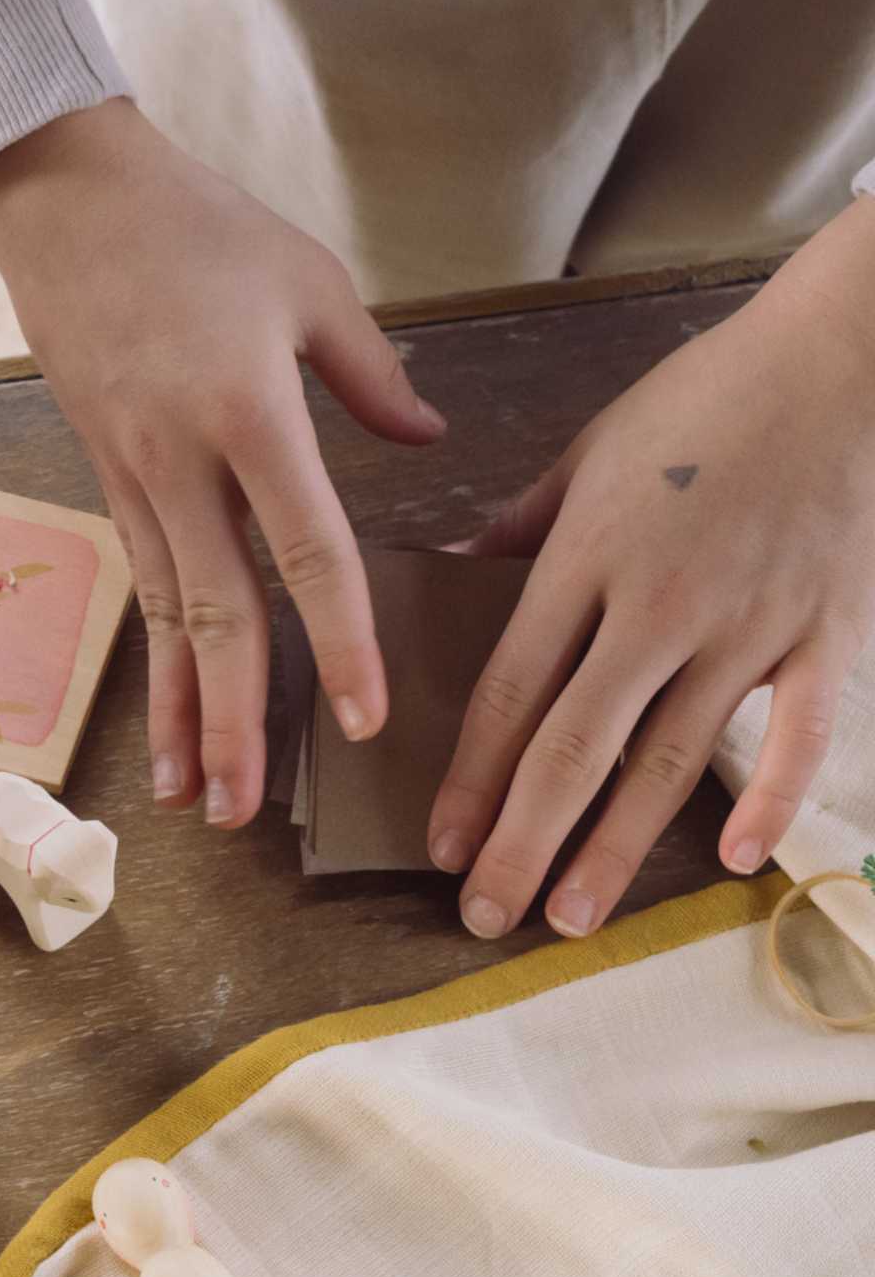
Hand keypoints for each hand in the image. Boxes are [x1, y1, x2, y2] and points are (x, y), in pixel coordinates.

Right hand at [0, 99, 445, 822]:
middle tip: (246, 812)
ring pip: (164, 616)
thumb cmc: (195, 227)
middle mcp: (181, 461)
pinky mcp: (106, 476)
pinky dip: (153, 655)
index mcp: (248, 411)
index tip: (360, 718)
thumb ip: (371, 373)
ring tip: (194, 798)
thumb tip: (429, 435)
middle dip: (231, 720)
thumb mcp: (308, 282)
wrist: (64, 200)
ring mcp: (132, 476)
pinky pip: (140, 583)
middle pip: (214, 613)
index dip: (337, 640)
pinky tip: (164, 709)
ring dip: (180, 712)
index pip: (306, 550)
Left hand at [430, 196, 874, 939]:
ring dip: (615, 848)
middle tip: (484, 916)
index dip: (472, 777)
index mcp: (587, 559)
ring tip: (572, 917)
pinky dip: (772, 799)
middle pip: (575, 748)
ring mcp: (748, 626)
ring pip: (670, 762)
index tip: (441, 843)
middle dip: (523, 842)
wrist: (840, 358)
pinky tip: (732, 859)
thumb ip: (519, 527)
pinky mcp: (827, 634)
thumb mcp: (587, 452)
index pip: (511, 692)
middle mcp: (660, 606)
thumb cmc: (702, 398)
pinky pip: (800, 733)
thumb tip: (453, 569)